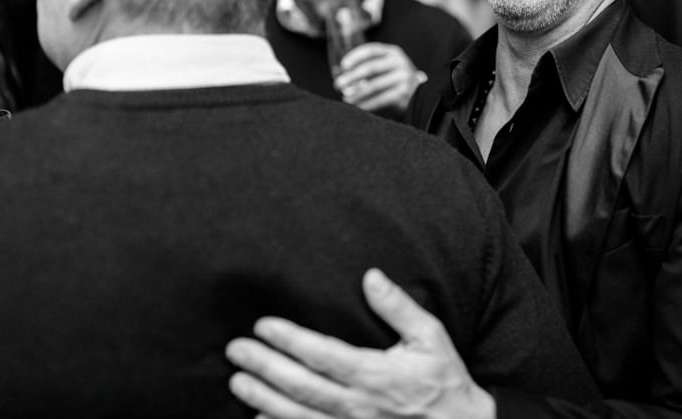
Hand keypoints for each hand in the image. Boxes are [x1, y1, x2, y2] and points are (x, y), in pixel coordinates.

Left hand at [226, 268, 494, 418]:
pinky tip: (258, 418)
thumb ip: (398, 307)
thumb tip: (370, 276)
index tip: (263, 325)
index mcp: (376, 374)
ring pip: (298, 415)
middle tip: (236, 350)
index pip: (323, 354)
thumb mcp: (431, 337)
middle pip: (302, 386)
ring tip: (237, 381)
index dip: (290, 340)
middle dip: (265, 367)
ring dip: (263, 398)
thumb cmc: (444, 381)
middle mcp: (359, 405)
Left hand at [333, 43, 426, 114]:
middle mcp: (400, 63)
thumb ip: (371, 66)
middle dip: (351, 77)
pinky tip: (358, 107)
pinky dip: (367, 104)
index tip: (343, 66)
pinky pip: (380, 99)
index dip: (355, 56)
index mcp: (393, 53)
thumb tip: (343, 76)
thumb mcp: (389, 66)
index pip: (371, 50)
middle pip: (370, 68)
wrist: (421, 94)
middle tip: (337, 85)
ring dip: (356, 94)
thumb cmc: (397, 79)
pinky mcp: (403, 94)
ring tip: (346, 99)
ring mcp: (403, 78)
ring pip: (373, 86)